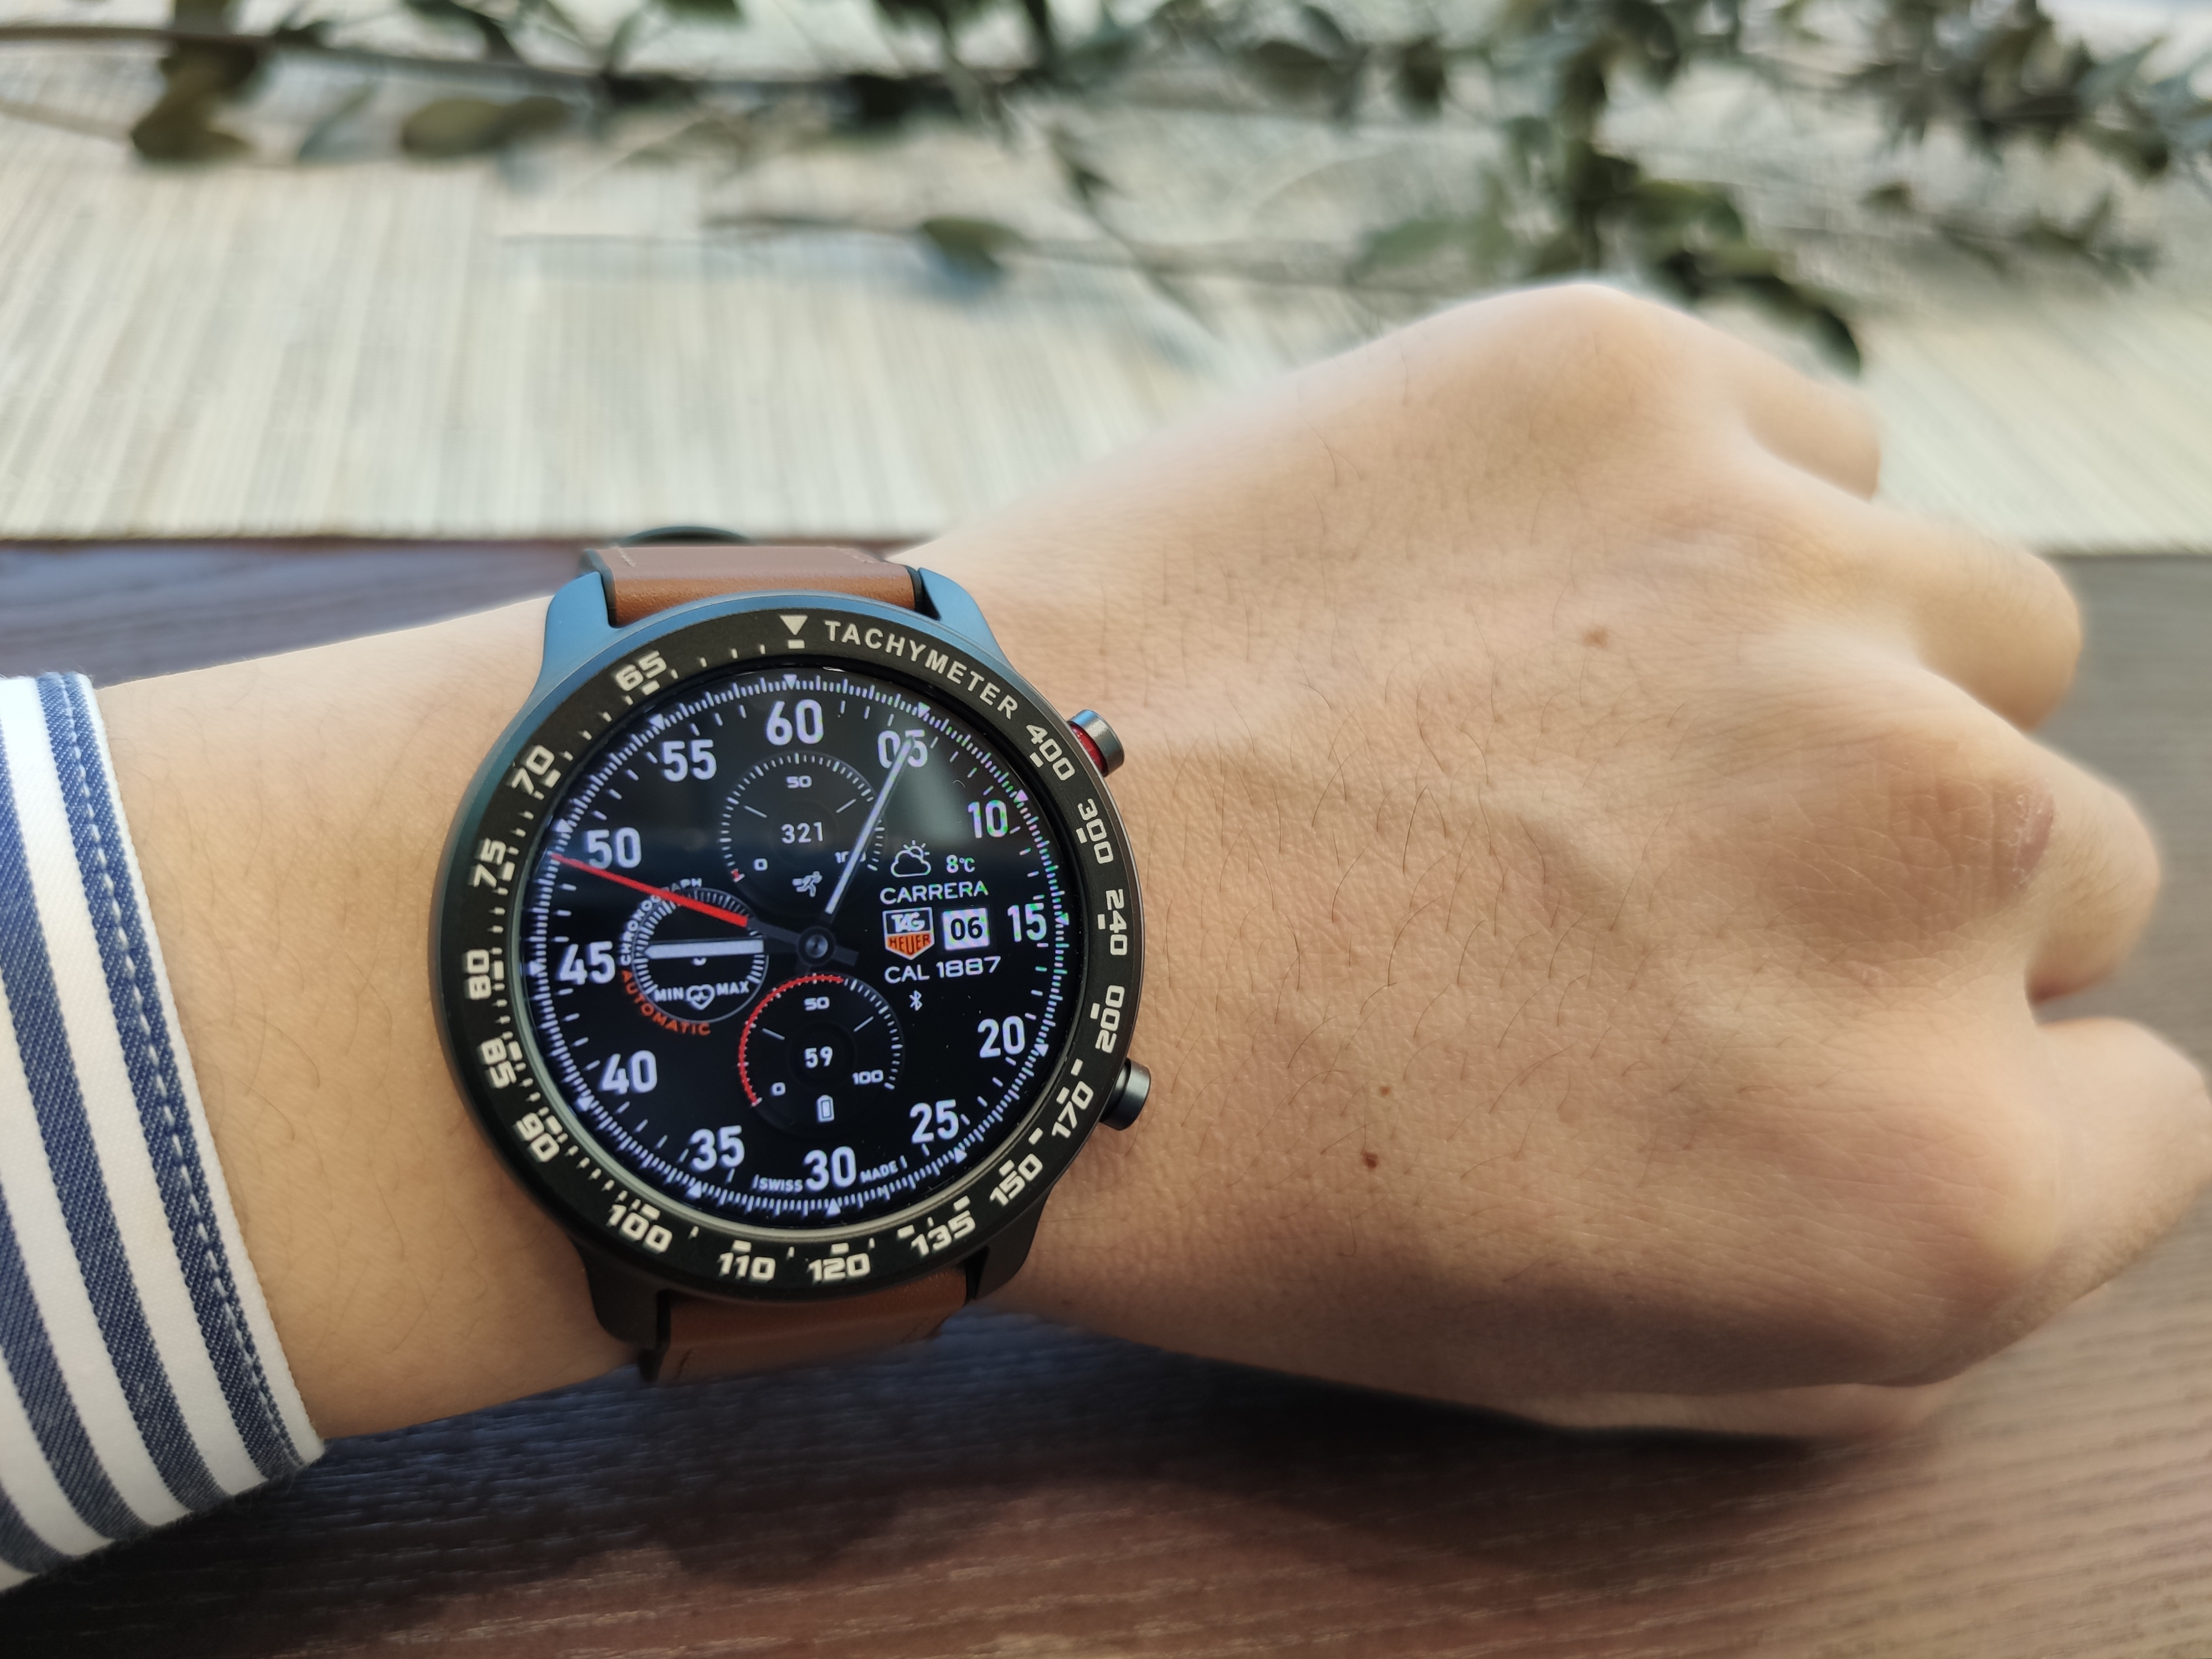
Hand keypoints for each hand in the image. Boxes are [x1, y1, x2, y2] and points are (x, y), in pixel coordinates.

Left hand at [916, 284, 2211, 1435]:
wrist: (949, 907)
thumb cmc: (1238, 1155)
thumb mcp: (1583, 1350)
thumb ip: (1873, 1262)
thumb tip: (2026, 1117)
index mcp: (1926, 1172)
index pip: (2141, 1117)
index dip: (1968, 1086)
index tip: (1803, 1045)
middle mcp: (1930, 859)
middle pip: (2060, 860)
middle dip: (1881, 892)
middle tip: (1638, 888)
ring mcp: (1792, 587)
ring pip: (1975, 628)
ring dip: (1834, 682)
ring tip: (1588, 723)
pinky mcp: (1627, 391)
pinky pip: (1809, 448)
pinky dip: (1706, 520)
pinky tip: (1517, 592)